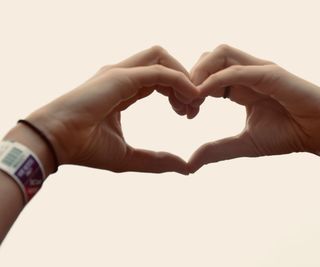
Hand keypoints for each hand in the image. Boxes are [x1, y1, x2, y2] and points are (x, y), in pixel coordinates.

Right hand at [25, 46, 198, 173]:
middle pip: (164, 64)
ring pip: (161, 58)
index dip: (179, 92)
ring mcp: (120, 73)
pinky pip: (158, 70)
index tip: (189, 114)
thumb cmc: (85, 148)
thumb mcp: (129, 157)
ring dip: (183, 76)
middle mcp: (123, 77)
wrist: (56, 143)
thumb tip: (185, 167)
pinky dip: (179, 80)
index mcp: (125, 90)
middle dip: (185, 82)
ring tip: (192, 102)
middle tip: (194, 108)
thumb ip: (157, 160)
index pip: (159, 80)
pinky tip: (189, 97)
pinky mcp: (120, 76)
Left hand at [189, 44, 319, 171]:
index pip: (206, 75)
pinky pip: (236, 70)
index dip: (190, 90)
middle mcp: (247, 73)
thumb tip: (189, 164)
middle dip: (189, 77)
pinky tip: (203, 96)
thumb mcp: (244, 144)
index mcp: (239, 86)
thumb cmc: (288, 134)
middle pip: (208, 58)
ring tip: (192, 97)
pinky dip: (216, 80)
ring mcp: (259, 70)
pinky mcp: (270, 74)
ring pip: (220, 54)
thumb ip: (217, 150)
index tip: (184, 112)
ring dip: (200, 72)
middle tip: (184, 103)